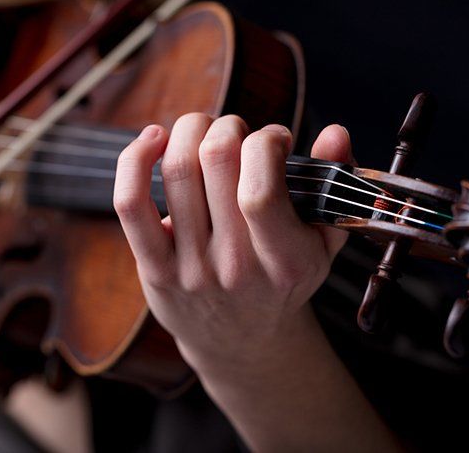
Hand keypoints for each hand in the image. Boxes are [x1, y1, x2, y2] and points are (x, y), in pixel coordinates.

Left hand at [113, 113, 353, 370]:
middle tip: (237, 133)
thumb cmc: (285, 279)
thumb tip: (336, 131)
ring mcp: (191, 269)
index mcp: (285, 261)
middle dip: (228, 126)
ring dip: (191, 131)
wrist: (242, 342)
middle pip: (216, 161)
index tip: (275, 140)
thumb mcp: (323, 240)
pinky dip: (135, 159)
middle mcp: (236, 267)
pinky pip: (132, 203)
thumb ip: (334, 183)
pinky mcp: (155, 269)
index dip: (266, 143)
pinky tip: (154, 139)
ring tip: (206, 133)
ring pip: (177, 169)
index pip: (261, 188)